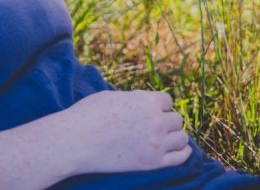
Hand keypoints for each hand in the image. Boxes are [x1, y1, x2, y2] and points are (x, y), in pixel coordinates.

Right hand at [62, 90, 191, 174]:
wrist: (76, 141)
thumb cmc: (88, 115)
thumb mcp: (111, 97)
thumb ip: (132, 100)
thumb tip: (140, 102)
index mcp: (146, 101)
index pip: (167, 100)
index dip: (159, 105)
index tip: (152, 111)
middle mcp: (155, 121)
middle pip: (176, 119)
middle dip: (166, 121)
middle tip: (156, 126)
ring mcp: (156, 143)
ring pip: (182, 138)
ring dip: (175, 136)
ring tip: (166, 138)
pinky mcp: (152, 162)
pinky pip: (180, 157)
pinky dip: (183, 152)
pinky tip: (181, 150)